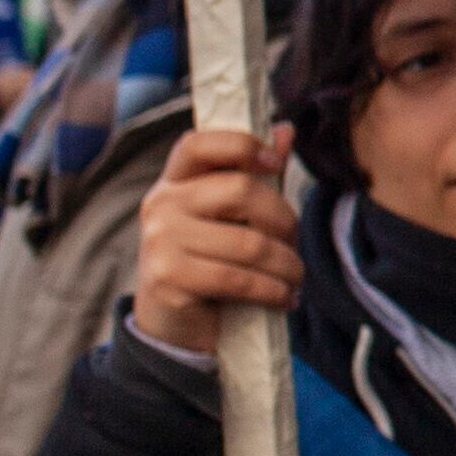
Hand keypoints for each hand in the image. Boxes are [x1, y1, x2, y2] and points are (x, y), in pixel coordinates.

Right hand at [132, 125, 299, 355]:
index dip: (241, 146)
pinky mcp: (169, 280)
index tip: (274, 163)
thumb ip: (255, 174)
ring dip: (285, 264)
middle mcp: (161, 205)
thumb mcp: (229, 216)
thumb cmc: (208, 260)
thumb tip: (286, 130)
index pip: (198, 144)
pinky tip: (284, 298)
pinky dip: (272, 290)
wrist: (172, 326)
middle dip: (282, 219)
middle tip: (293, 243)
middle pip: (240, 191)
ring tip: (295, 277)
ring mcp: (160, 242)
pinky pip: (238, 279)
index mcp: (173, 181)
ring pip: (248, 243)